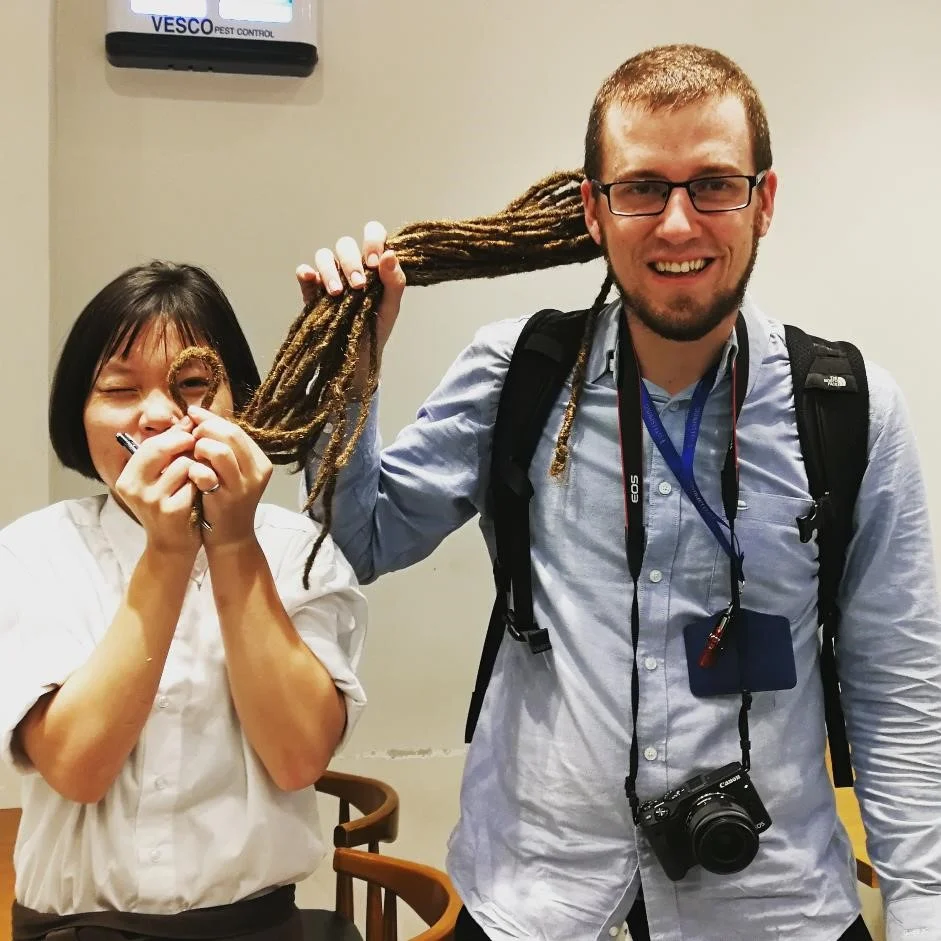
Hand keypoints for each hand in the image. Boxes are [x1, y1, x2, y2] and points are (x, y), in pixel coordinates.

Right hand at [115, 424, 202, 556]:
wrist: (173, 545)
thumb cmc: (170, 505)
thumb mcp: (161, 479)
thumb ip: (170, 451)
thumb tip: (189, 418)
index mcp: (127, 478)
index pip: (150, 444)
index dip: (175, 435)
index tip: (192, 431)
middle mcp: (134, 488)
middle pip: (162, 448)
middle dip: (185, 444)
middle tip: (198, 449)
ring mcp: (151, 501)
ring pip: (184, 464)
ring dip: (197, 468)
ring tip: (197, 479)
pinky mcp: (171, 510)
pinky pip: (195, 482)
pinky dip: (202, 484)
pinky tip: (201, 493)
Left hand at [188, 406, 272, 549]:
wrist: (231, 537)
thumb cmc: (227, 501)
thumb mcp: (233, 472)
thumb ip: (223, 447)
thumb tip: (198, 416)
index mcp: (260, 462)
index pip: (236, 429)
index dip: (211, 419)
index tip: (192, 415)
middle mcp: (257, 472)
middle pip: (230, 434)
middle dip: (205, 429)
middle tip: (190, 434)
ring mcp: (243, 486)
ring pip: (220, 451)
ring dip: (200, 447)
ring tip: (192, 454)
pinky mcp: (226, 500)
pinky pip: (206, 474)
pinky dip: (194, 469)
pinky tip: (190, 473)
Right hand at [295, 221, 405, 394]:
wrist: (358, 357)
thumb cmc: (377, 327)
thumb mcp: (392, 306)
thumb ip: (395, 281)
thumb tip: (390, 254)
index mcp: (371, 263)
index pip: (372, 234)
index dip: (372, 241)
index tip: (374, 263)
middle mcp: (349, 265)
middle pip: (345, 244)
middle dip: (351, 262)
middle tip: (359, 286)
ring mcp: (329, 277)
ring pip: (324, 255)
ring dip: (330, 270)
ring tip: (338, 293)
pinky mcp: (311, 292)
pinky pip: (304, 274)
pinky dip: (306, 273)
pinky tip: (310, 279)